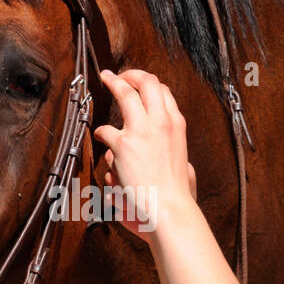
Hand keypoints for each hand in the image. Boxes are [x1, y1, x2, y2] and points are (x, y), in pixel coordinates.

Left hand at [93, 68, 196, 236]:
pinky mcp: (123, 144)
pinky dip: (101, 133)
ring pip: (125, 93)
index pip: (163, 92)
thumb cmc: (176, 193)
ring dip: (113, 83)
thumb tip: (166, 145)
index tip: (138, 84)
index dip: (148, 84)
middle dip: (131, 74)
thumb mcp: (184, 162)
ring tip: (105, 79)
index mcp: (177, 125)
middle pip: (147, 83)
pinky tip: (100, 137)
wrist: (169, 209)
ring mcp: (142, 130)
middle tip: (118, 75)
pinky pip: (106, 131)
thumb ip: (171, 147)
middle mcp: (161, 121)